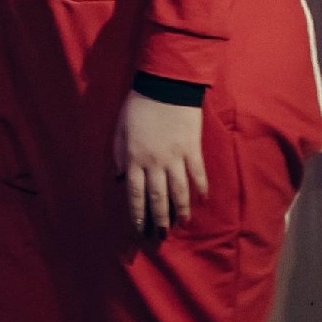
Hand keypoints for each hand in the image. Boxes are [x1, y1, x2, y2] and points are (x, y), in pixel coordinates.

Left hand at [112, 91, 208, 234]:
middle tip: (161, 234)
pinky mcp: (192, 149)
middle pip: (157, 197)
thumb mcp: (119, 131)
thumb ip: (119, 155)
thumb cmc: (137, 107)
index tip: (139, 229)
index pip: (135, 194)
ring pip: (179, 190)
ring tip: (180, 224)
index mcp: (134, 158)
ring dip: (180, 209)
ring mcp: (175, 157)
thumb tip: (120, 178)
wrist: (164, 87)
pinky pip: (198, 173)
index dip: (137, 214)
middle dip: (159, 218)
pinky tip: (202, 200)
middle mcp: (155, 162)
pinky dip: (201, 188)